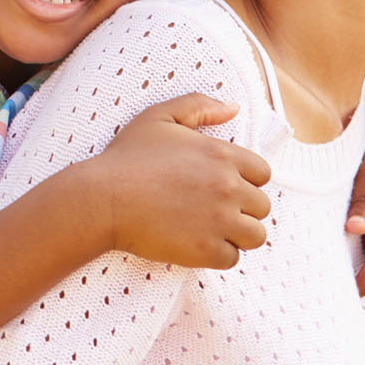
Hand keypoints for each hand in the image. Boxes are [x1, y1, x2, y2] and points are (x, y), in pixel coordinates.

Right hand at [93, 93, 270, 269]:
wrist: (102, 199)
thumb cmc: (127, 158)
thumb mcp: (159, 117)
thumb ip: (199, 106)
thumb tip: (233, 108)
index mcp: (222, 155)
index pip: (262, 173)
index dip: (244, 180)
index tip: (221, 185)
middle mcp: (228, 188)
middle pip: (262, 206)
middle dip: (242, 208)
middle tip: (211, 208)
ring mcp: (220, 221)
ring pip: (254, 236)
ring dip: (237, 234)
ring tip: (210, 228)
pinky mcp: (207, 250)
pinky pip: (232, 258)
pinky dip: (217, 255)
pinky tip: (195, 242)